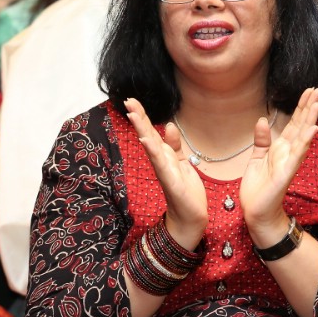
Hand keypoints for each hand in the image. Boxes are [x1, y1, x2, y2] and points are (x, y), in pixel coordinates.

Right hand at [123, 98, 207, 247]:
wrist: (190, 216)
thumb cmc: (185, 191)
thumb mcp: (182, 163)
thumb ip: (175, 146)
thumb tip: (170, 126)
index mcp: (164, 155)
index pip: (151, 132)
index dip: (142, 116)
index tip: (132, 100)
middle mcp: (160, 161)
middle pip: (147, 135)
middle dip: (138, 118)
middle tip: (127, 100)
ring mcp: (163, 170)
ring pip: (151, 146)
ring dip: (142, 130)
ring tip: (133, 114)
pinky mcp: (170, 181)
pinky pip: (161, 163)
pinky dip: (153, 151)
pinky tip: (146, 140)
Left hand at [240, 88, 317, 244]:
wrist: (257, 212)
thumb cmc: (259, 188)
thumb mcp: (257, 159)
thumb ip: (261, 140)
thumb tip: (261, 120)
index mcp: (282, 147)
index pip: (294, 122)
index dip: (301, 106)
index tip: (309, 90)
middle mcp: (289, 152)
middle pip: (301, 125)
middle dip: (310, 107)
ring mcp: (290, 162)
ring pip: (302, 136)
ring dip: (310, 119)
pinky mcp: (286, 173)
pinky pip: (297, 155)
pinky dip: (305, 142)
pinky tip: (312, 129)